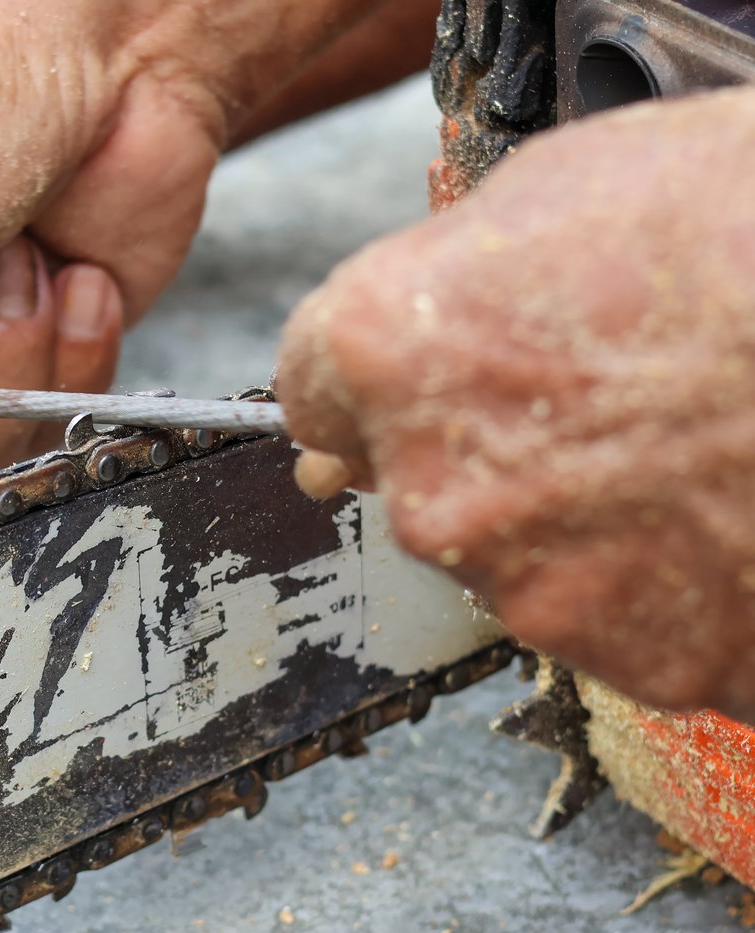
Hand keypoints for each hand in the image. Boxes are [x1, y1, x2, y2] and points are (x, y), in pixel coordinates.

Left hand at [277, 90, 754, 717]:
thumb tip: (403, 336)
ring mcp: (529, 587)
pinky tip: (711, 510)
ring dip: (565, 515)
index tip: (400, 383)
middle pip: (405, 481)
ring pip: (509, 553)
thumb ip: (446, 278)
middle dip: (470, 446)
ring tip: (677, 448)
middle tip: (586, 401)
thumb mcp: (568, 187)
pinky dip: (644, 577)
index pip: (307, 389)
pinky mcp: (628, 659)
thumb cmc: (750, 233)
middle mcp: (429, 488)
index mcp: (386, 353)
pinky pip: (607, 614)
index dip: (361, 382)